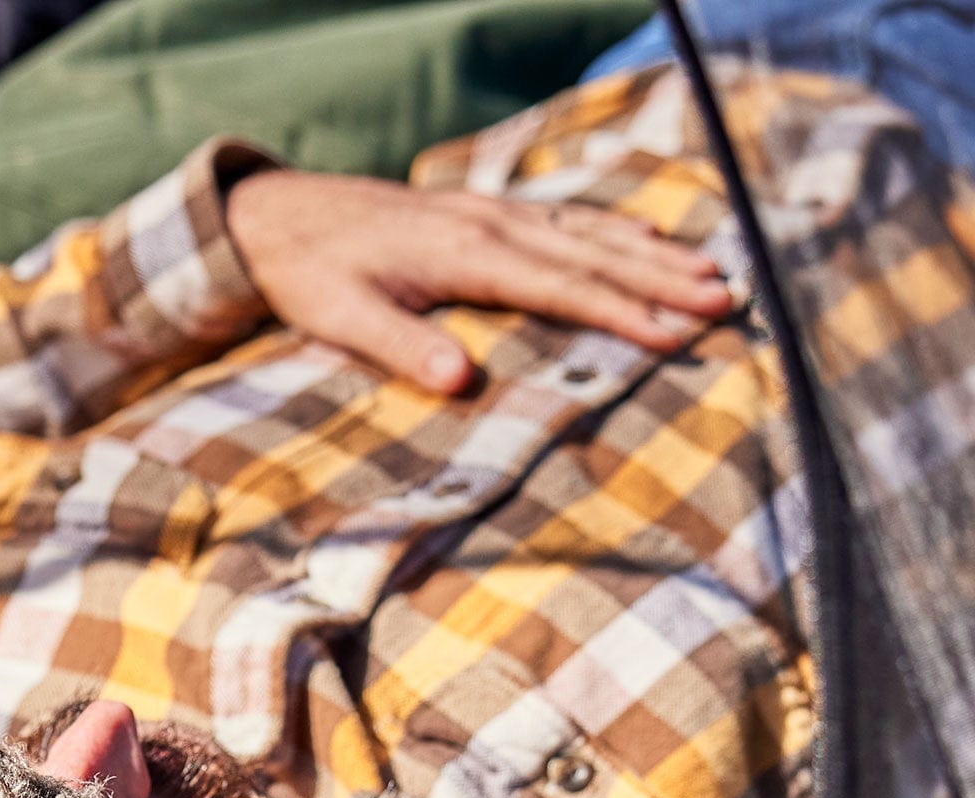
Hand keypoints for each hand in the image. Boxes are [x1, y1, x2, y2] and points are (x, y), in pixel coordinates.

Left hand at [224, 168, 733, 391]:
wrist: (277, 219)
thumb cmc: (309, 274)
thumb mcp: (342, 318)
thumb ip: (403, 345)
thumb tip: (459, 382)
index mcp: (464, 251)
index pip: (560, 285)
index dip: (619, 309)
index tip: (672, 333)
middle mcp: (490, 222)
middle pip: (590, 252)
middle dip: (659, 278)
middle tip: (722, 301)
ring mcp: (490, 212)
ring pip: (586, 230)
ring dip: (649, 253)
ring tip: (708, 274)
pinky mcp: (482, 213)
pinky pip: (563, 220)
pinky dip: (611, 231)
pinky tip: (645, 240)